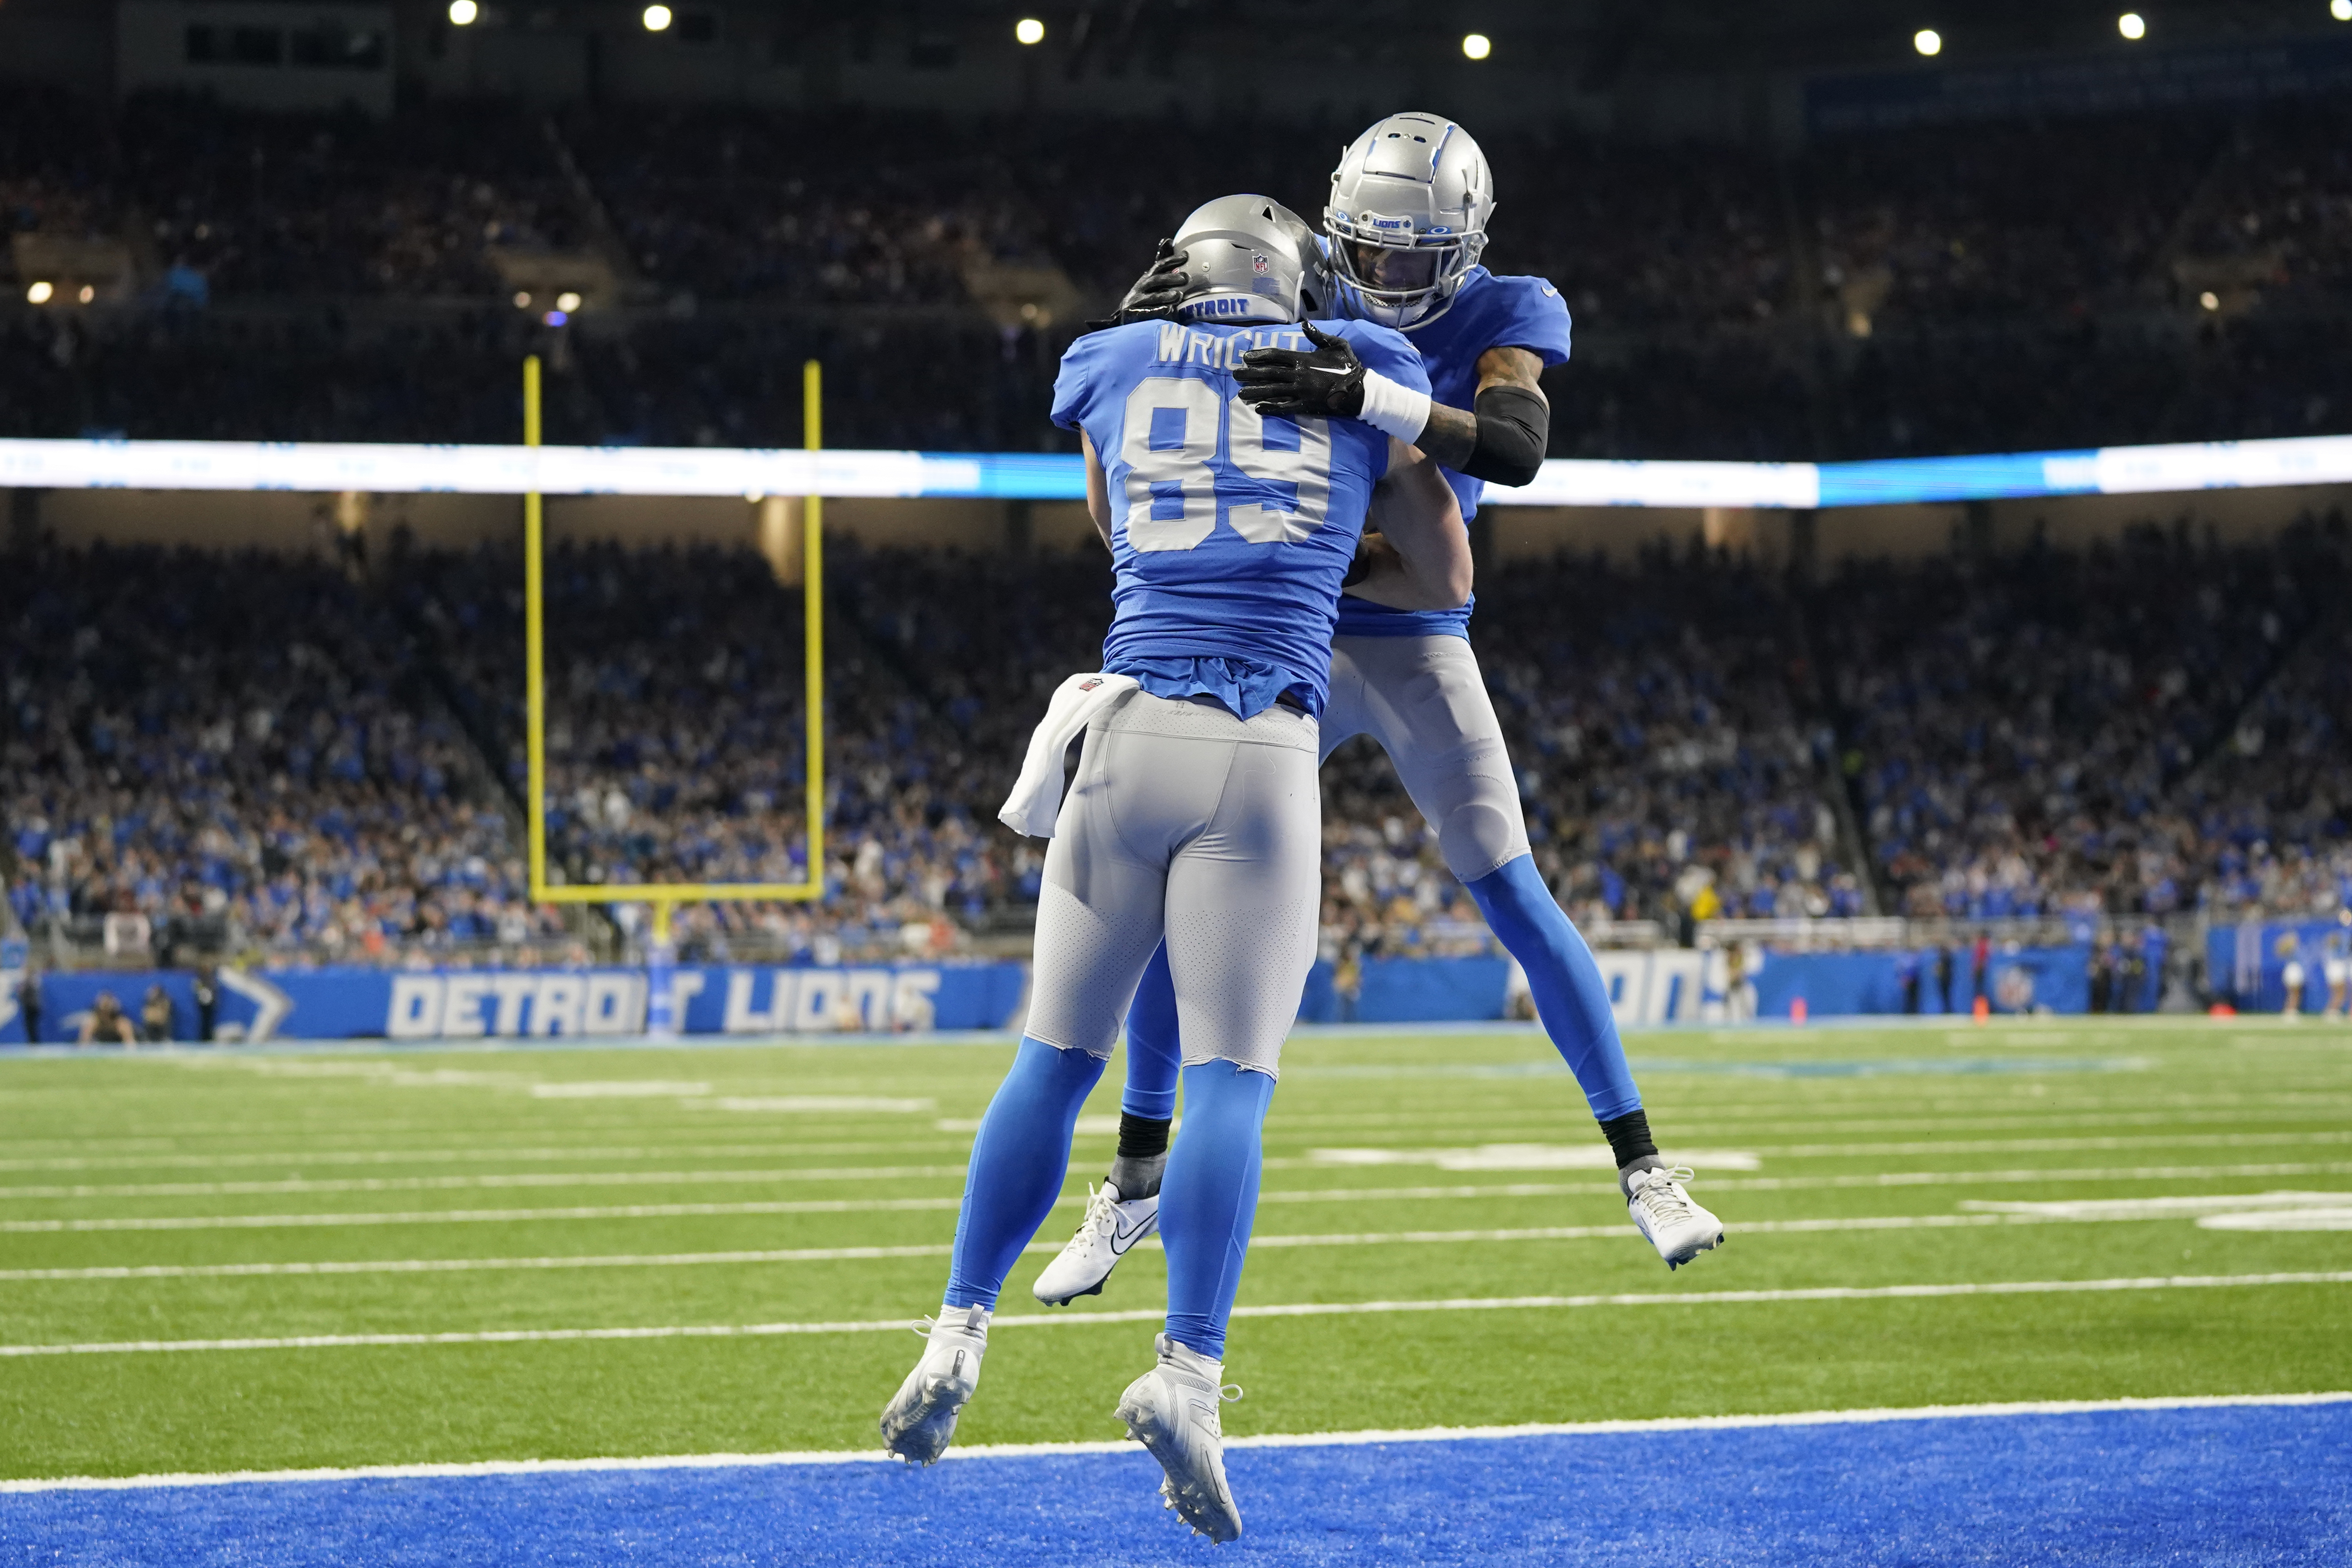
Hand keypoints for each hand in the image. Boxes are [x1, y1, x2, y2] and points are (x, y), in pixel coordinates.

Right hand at [1086, 239, 1188, 330]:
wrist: (1127, 317)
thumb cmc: (1145, 297)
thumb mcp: (1154, 281)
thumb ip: (1162, 265)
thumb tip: (1167, 240)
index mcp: (1148, 278)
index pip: (1160, 266)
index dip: (1172, 260)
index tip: (1186, 256)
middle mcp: (1141, 287)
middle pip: (1156, 280)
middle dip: (1171, 278)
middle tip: (1185, 278)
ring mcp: (1136, 301)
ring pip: (1153, 297)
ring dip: (1166, 295)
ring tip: (1179, 296)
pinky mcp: (1133, 314)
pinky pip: (1147, 312)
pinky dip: (1158, 311)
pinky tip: (1168, 310)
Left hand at [1234, 322, 1364, 418]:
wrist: (1359, 389)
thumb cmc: (1348, 365)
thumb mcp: (1336, 344)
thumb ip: (1318, 335)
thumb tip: (1305, 324)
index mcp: (1303, 358)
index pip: (1275, 355)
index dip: (1259, 356)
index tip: (1246, 357)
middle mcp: (1298, 374)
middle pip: (1268, 373)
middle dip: (1250, 374)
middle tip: (1235, 375)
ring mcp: (1300, 391)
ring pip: (1272, 390)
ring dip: (1255, 391)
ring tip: (1241, 393)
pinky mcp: (1305, 405)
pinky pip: (1284, 407)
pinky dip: (1270, 407)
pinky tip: (1258, 408)